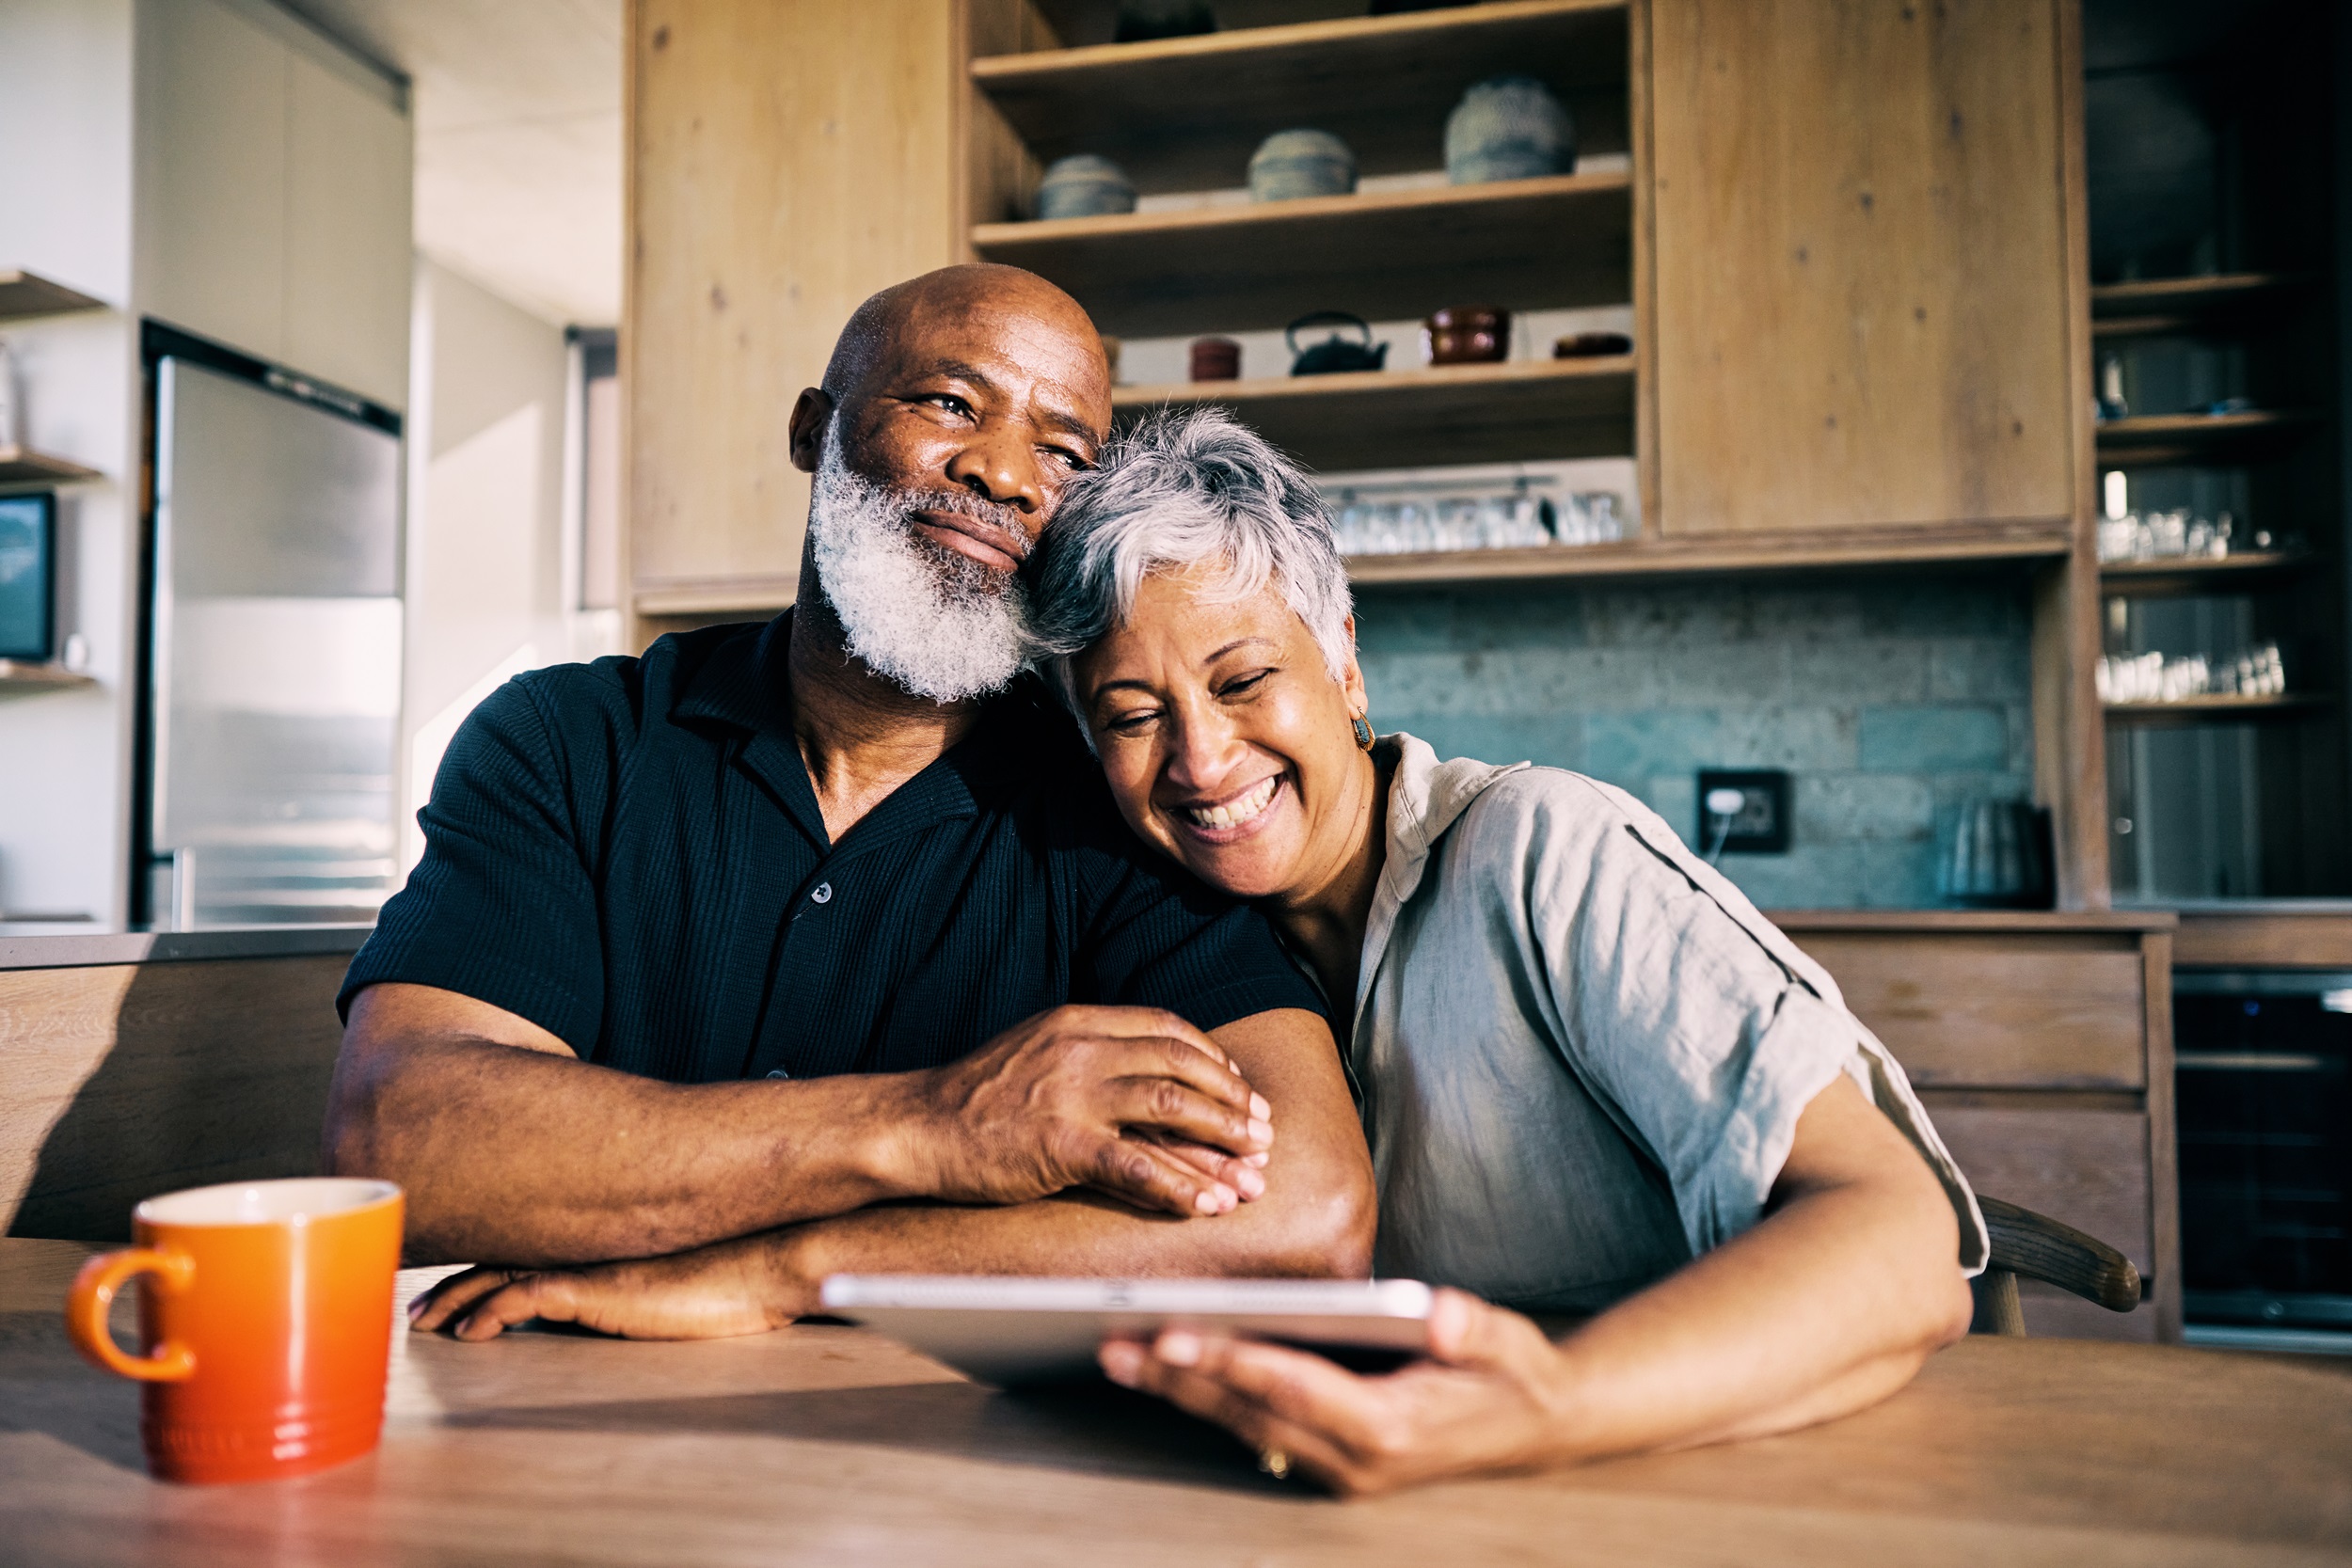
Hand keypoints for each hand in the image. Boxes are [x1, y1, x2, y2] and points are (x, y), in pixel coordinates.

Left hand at [408, 1233, 806, 1341]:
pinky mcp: (596, 1288)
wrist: (770, 1259)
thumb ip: (654, 1270)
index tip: (456, 1286)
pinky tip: (468, 1333)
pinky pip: (523, 1300)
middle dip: (454, 1283)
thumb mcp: (686, 1269)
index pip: (531, 1244)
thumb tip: (648, 1282)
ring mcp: (590, 1262)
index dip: (488, 1263)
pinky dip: (488, 1315)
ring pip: (499, 1276)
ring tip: (425, 1324)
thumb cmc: (743, 1267)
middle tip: (420, 1307)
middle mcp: (590, 1243)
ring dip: (456, 1301)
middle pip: (502, 1256)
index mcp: (606, 1238)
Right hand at [905, 1005, 1274, 1218]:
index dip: (1212, 1059)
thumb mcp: (1037, 1052)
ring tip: (1253, 1170)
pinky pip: (1136, 1165)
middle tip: (1264, 1132)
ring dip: (1221, 1140)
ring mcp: (1071, 1094)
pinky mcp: (1060, 1143)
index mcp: (1078, 1021)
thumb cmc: (976, 1098)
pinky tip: (1206, 1206)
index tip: (1238, 1087)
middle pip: (1181, 1065)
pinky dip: (1179, 1186)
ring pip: (1172, 1107)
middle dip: (1232, 1100)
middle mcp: (1081, 1048)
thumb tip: (1152, 1082)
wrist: (916, 1126)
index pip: (1166, 1028)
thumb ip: (1089, 1055)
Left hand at [1099, 1289, 1574, 1496]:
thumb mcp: (1508, 1344)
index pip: (1295, 1389)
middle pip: (1251, 1413)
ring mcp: (1340, 1468)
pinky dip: (1210, 1400)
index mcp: (1392, 1429)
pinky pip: (1257, 1429)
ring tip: (1119, 1354)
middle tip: (1116, 1345)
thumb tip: (1442, 1313)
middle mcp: (1357, 1459)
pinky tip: (1168, 1371)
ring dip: (1181, 1392)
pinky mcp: (1330, 1459)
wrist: (1537, 1427)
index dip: (1232, 1362)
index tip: (1176, 1336)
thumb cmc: (1515, 1375)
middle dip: (1180, 1380)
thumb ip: (1473, 1329)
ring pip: (1244, 1426)